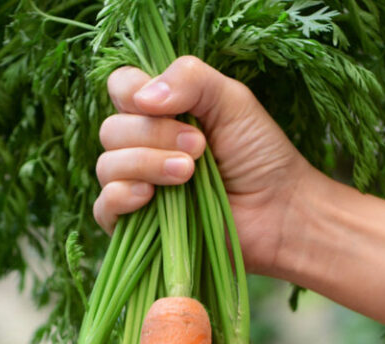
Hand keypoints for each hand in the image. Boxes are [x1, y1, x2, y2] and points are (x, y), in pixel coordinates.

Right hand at [94, 56, 318, 276]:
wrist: (281, 210)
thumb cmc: (260, 154)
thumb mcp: (234, 101)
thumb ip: (192, 79)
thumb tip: (142, 97)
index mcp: (160, 111)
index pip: (120, 88)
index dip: (132, 93)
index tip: (168, 106)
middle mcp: (142, 145)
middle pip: (111, 129)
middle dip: (154, 134)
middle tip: (200, 147)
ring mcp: (138, 185)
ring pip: (107, 166)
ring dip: (146, 164)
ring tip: (189, 173)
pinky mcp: (139, 224)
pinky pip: (104, 208)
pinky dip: (121, 198)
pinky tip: (149, 197)